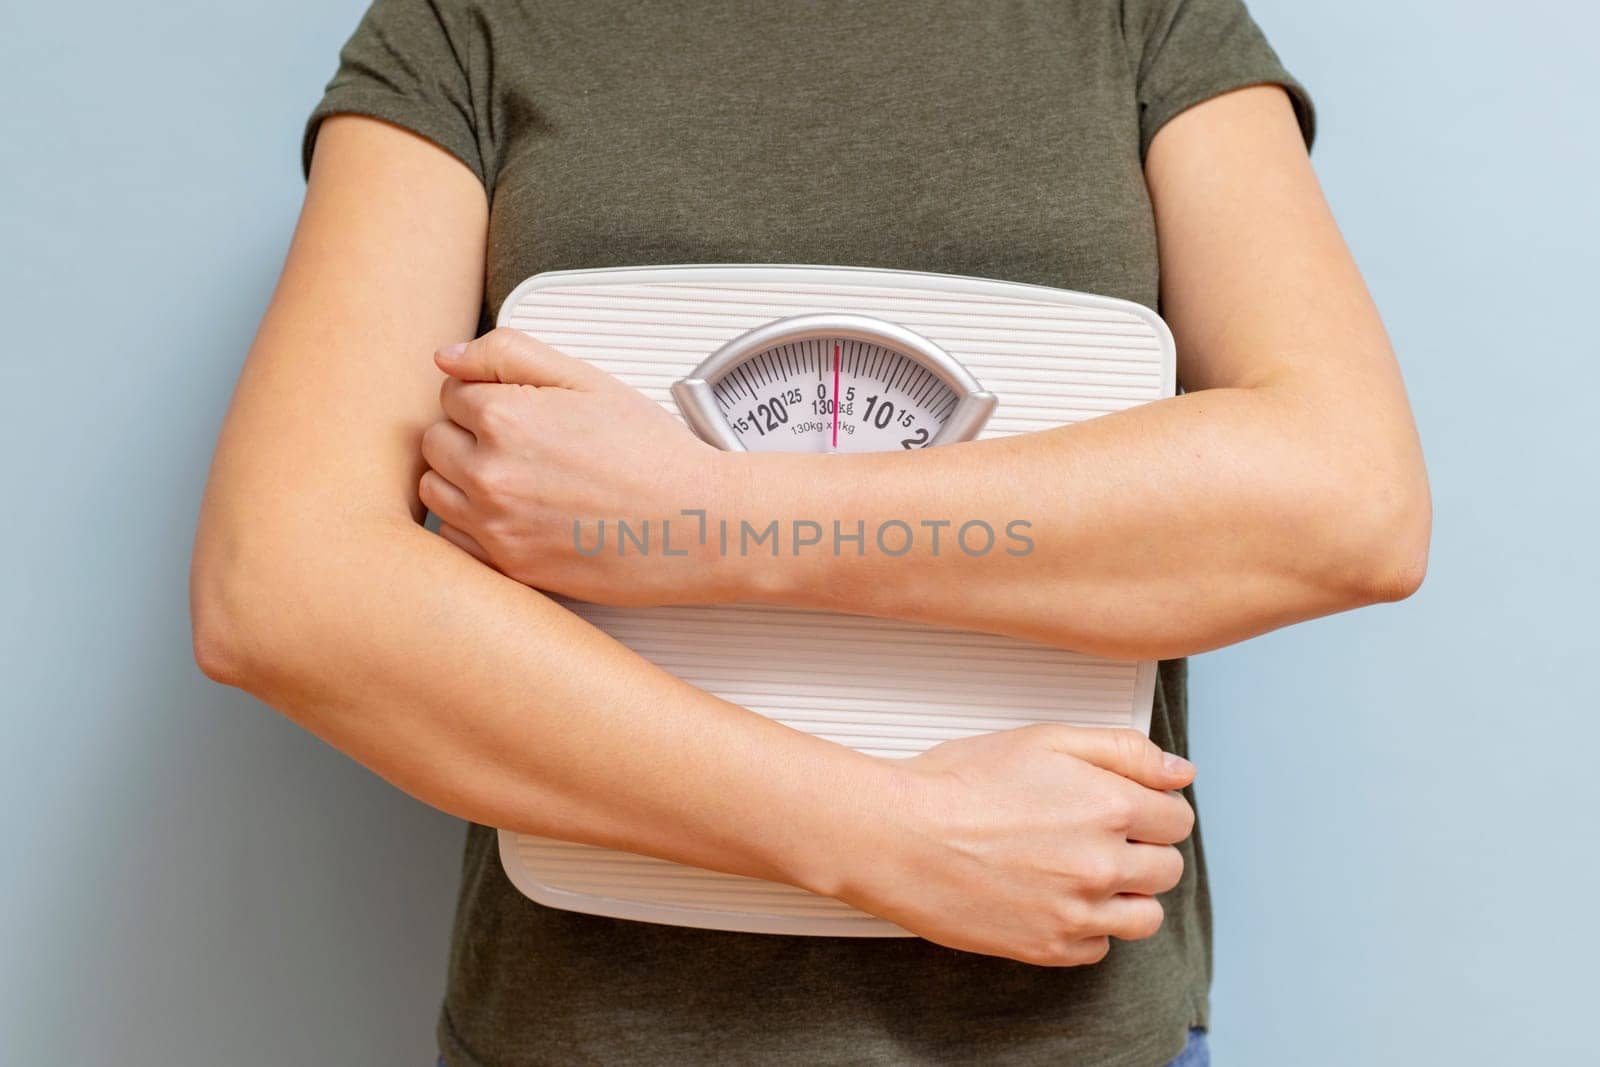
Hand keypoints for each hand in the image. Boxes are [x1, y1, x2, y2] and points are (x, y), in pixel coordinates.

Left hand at [418, 328, 736, 604]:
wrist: (696, 524)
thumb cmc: (652, 453)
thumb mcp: (588, 379)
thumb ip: (509, 354)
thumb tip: (445, 358)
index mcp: (505, 417)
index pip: (450, 395)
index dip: (487, 397)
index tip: (523, 412)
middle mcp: (489, 474)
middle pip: (434, 442)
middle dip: (468, 437)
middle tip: (523, 445)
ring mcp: (495, 526)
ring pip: (435, 491)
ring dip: (460, 480)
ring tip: (516, 479)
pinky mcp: (507, 567)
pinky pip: (453, 541)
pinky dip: (472, 526)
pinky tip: (514, 516)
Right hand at [835, 725, 1194, 965]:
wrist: (898, 836)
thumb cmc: (959, 782)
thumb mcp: (1044, 739)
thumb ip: (1123, 750)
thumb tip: (1179, 772)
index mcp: (1110, 806)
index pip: (1177, 819)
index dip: (1154, 808)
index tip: (1131, 808)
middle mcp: (1103, 865)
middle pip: (1167, 870)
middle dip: (1142, 850)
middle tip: (1098, 836)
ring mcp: (1077, 913)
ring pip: (1143, 918)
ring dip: (1126, 895)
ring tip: (1085, 874)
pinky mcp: (1047, 948)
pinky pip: (1097, 949)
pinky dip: (1085, 927)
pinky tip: (1054, 899)